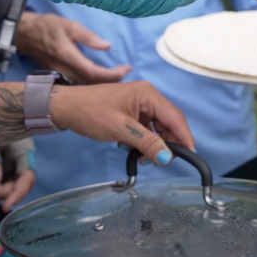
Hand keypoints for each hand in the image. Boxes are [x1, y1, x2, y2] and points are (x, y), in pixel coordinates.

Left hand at [0, 138, 36, 211]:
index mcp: (23, 152)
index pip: (27, 177)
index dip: (18, 194)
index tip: (6, 207)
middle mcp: (20, 161)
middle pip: (17, 185)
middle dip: (3, 192)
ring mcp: (12, 164)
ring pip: (8, 185)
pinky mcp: (3, 166)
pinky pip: (0, 180)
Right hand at [15, 12, 130, 83]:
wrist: (25, 33)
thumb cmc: (48, 26)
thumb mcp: (69, 25)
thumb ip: (88, 37)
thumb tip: (107, 46)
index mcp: (68, 57)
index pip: (94, 72)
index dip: (112, 74)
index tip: (127, 69)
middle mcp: (64, 70)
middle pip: (91, 84)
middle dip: (111, 81)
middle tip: (125, 72)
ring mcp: (60, 75)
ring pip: (85, 86)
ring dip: (102, 84)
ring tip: (117, 75)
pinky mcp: (59, 75)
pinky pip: (79, 84)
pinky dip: (92, 83)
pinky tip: (101, 78)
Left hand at [50, 81, 194, 165]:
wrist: (66, 107)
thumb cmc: (91, 112)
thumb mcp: (121, 130)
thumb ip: (147, 143)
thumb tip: (168, 158)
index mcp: (148, 94)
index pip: (175, 117)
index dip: (184, 137)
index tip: (190, 154)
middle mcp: (148, 96)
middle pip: (169, 123)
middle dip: (167, 143)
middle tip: (159, 161)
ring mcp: (139, 104)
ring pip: (158, 128)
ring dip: (154, 144)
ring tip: (142, 157)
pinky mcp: (131, 111)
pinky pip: (146, 128)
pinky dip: (143, 141)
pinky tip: (132, 149)